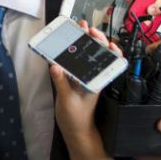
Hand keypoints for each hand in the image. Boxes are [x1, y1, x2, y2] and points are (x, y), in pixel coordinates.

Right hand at [51, 22, 120, 139]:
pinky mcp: (76, 83)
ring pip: (86, 58)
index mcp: (95, 81)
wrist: (76, 132)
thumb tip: (55, 66)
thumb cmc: (76, 119)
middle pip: (96, 54)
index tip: (95, 34)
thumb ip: (61, 82)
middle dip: (92, 39)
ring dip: (83, 45)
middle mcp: (92, 78)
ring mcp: (84, 79)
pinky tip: (68, 48)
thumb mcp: (67, 100)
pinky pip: (76, 66)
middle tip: (83, 27)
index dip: (104, 45)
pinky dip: (73, 56)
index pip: (105, 59)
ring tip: (78, 31)